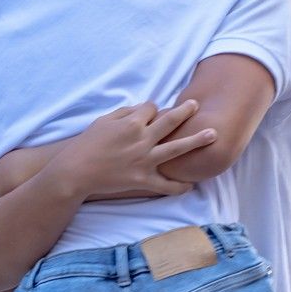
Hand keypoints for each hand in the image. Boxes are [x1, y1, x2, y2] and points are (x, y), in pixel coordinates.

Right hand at [53, 100, 215, 197]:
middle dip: (186, 111)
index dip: (152, 109)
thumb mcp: (103, 122)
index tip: (151, 112)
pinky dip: (179, 186)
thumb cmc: (87, 144)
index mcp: (132, 123)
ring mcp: (145, 160)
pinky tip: (191, 184)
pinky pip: (166, 184)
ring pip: (177, 149)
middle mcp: (142, 139)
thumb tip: (141, 109)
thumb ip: (124, 113)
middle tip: (197, 105)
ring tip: (214, 134)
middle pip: (171, 121)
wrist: (76, 172)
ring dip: (197, 140)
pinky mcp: (143, 180)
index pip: (151, 108)